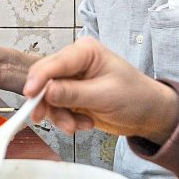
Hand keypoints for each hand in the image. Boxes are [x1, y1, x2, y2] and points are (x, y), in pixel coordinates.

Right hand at [23, 37, 178, 140]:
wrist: (149, 115)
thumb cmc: (136, 97)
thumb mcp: (105, 95)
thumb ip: (73, 94)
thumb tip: (46, 91)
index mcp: (85, 52)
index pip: (54, 63)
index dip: (38, 79)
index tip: (30, 95)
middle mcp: (74, 63)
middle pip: (44, 80)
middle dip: (47, 103)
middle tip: (44, 118)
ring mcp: (71, 80)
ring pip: (47, 98)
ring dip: (59, 116)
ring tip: (77, 126)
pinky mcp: (70, 96)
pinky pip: (56, 109)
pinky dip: (66, 120)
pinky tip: (85, 123)